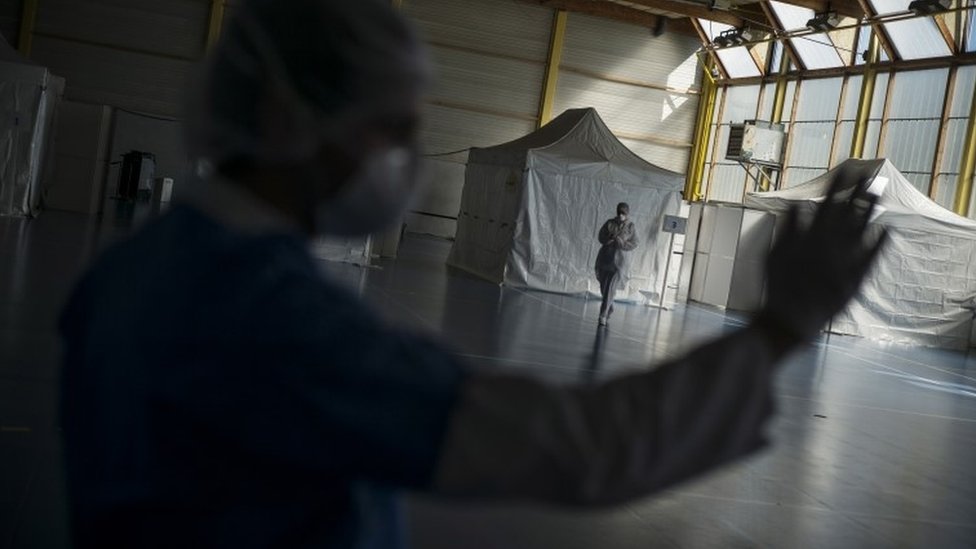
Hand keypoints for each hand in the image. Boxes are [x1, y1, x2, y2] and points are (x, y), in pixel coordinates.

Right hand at [756, 166, 887, 344]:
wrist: (791, 318)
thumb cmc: (778, 286)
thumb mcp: (775, 254)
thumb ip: (789, 228)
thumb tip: (798, 205)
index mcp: (812, 237)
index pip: (828, 204)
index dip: (838, 187)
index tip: (846, 170)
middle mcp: (832, 245)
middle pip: (849, 214)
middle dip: (860, 194)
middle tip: (871, 177)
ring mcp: (846, 261)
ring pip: (862, 230)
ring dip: (871, 211)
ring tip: (879, 196)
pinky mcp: (855, 277)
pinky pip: (871, 256)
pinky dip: (879, 243)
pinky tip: (886, 230)